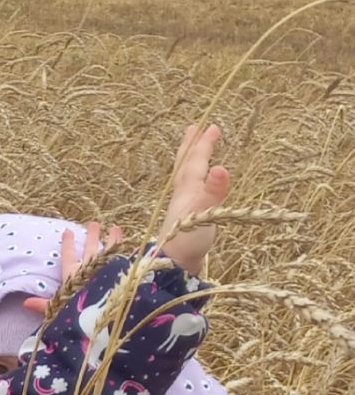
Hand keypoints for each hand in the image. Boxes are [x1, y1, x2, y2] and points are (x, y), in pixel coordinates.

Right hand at [23, 221, 123, 312]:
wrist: (103, 314)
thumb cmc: (78, 313)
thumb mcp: (57, 311)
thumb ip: (44, 306)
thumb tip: (25, 303)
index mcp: (72, 275)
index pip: (68, 256)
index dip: (67, 244)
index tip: (67, 231)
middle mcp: (90, 268)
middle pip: (90, 249)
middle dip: (92, 236)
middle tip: (94, 223)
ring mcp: (107, 269)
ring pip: (110, 250)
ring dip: (112, 239)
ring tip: (116, 227)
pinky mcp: (123, 273)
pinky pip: (126, 260)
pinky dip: (130, 254)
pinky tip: (135, 247)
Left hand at [161, 122, 228, 275]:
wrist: (172, 268)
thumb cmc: (188, 241)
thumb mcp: (205, 214)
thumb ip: (213, 192)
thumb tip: (221, 168)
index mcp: (187, 190)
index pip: (196, 161)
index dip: (203, 144)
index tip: (211, 126)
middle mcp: (181, 195)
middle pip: (185, 165)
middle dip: (191, 147)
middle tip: (194, 128)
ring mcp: (180, 207)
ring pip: (184, 177)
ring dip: (190, 162)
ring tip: (193, 154)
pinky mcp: (183, 219)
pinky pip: (187, 191)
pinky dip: (191, 182)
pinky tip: (194, 189)